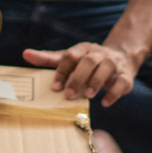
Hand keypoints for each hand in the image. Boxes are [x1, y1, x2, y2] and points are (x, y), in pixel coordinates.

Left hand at [23, 42, 139, 106]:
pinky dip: (114, 92)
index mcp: (82, 49)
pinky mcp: (125, 76)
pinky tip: (104, 102)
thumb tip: (25, 54)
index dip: (61, 71)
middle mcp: (98, 54)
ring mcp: (113, 64)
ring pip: (107, 68)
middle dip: (78, 77)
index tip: (54, 87)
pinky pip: (122, 82)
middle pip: (88, 61)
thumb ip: (48, 59)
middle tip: (68, 94)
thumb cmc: (86, 62)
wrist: (121, 57)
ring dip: (96, 81)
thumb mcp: (69, 58)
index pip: (70, 56)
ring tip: (87, 95)